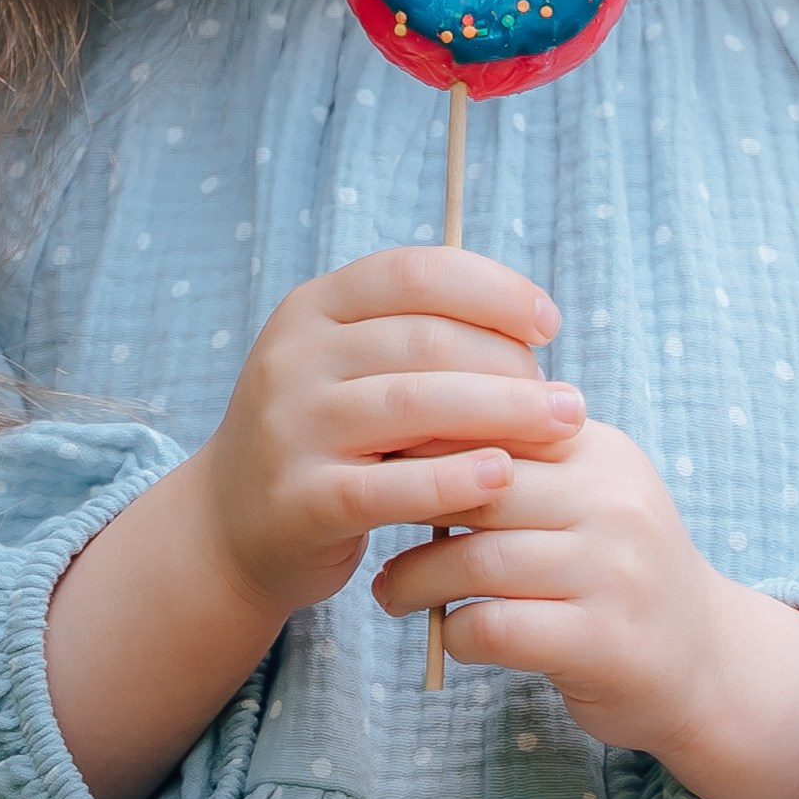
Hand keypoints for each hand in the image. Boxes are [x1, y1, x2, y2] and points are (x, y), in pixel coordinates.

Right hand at [46, 242, 580, 798]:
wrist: (232, 525)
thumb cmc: (328, 437)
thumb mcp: (355, 369)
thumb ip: (423, 341)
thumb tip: (533, 334)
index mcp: (313, 307)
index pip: (416, 273)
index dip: (494, 289)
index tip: (549, 325)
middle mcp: (293, 357)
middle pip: (425, 340)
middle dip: (510, 364)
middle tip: (566, 399)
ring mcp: (290, 428)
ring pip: (413, 406)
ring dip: (502, 414)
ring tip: (562, 429)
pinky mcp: (301, 500)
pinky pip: (390, 486)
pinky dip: (453, 479)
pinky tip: (503, 478)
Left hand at [369, 417, 798, 798]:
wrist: (705, 663)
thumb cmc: (614, 572)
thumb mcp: (586, 496)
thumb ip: (517, 461)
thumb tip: (404, 422)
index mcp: (603, 452)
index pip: (493, 423)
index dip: (422, 441)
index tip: (370, 459)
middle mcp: (616, 502)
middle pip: (479, 486)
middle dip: (407, 505)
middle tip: (364, 524)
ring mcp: (614, 573)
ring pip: (477, 560)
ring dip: (416, 579)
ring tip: (391, 592)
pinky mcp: (604, 642)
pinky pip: (496, 627)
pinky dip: (456, 632)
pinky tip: (448, 634)